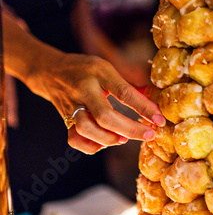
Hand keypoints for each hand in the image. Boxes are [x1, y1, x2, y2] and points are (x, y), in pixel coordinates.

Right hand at [29, 52, 165, 153]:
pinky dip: (92, 146)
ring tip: (123, 139)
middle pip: (105, 115)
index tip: (160, 120)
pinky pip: (75, 139)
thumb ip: (127, 86)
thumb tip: (154, 104)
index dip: (144, 108)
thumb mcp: (106, 68)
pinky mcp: (64, 120)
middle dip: (130, 129)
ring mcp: (72, 106)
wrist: (50, 71)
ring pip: (87, 129)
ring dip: (109, 138)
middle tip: (149, 135)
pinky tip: (104, 142)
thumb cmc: (86, 70)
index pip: (124, 92)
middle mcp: (84, 89)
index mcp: (99, 73)